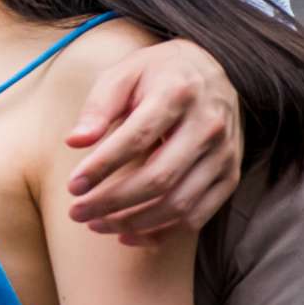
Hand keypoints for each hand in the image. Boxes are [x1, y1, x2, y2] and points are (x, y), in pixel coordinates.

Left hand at [62, 37, 240, 243]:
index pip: (137, 138)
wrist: (213, 69)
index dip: (103, 166)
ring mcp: (224, 155)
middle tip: (77, 212)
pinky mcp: (230, 176)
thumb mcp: (123, 73)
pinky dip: (161, 233)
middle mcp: (207, 126)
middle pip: (158, 178)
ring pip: (178, 204)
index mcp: (177, 94)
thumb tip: (74, 142)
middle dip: (112, 202)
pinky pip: (197, 217)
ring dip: (133, 222)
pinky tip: (128, 235)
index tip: (73, 185)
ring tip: (96, 224)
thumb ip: (99, 106)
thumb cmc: (158, 73)